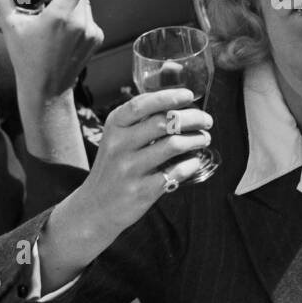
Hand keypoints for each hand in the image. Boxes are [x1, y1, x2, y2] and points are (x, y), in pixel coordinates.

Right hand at [0, 0, 103, 102]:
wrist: (46, 90)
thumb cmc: (26, 58)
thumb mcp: (8, 25)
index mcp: (61, 16)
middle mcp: (81, 22)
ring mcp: (92, 31)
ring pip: (84, 1)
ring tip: (52, 2)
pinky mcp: (97, 38)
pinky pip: (88, 16)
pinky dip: (76, 13)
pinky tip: (60, 23)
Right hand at [38, 90, 212, 286]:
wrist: (95, 207)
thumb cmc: (114, 167)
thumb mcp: (117, 139)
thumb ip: (141, 122)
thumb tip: (180, 105)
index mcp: (114, 127)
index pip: (141, 104)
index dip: (168, 97)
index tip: (189, 95)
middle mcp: (119, 145)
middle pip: (163, 122)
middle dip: (192, 118)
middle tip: (206, 121)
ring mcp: (130, 169)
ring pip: (173, 146)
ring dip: (196, 140)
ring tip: (204, 139)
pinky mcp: (141, 191)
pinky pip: (175, 172)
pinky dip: (191, 164)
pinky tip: (194, 161)